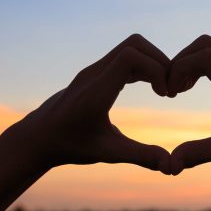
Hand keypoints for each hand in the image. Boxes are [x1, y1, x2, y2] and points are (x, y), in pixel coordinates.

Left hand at [8, 34, 170, 173]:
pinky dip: (144, 66)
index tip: (165, 95)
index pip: (130, 56)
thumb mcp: (108, 153)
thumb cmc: (70, 146)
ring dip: (153, 63)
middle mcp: (94, 73)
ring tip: (163, 90)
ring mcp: (94, 70)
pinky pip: (125, 56)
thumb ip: (141, 156)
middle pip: (134, 44)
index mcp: (96, 91)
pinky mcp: (96, 72)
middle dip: (160, 62)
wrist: (38, 137)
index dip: (156, 69)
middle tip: (169, 90)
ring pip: (131, 46)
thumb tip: (171, 167)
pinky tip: (152, 88)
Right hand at [167, 35, 210, 174]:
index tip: (171, 91)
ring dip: (194, 62)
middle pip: (206, 44)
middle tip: (172, 87)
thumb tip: (171, 165)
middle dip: (182, 60)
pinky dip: (207, 64)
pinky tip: (202, 86)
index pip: (205, 57)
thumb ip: (202, 153)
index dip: (180, 68)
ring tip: (183, 88)